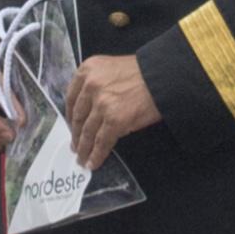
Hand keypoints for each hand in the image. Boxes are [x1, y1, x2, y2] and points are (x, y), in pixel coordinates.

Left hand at [61, 51, 160, 166]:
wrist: (165, 78)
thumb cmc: (144, 73)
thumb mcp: (112, 69)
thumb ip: (98, 84)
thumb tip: (90, 111)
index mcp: (87, 70)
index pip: (72, 97)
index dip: (69, 116)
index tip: (70, 126)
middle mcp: (90, 85)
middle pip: (78, 117)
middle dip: (75, 135)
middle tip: (75, 146)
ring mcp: (102, 104)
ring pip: (87, 132)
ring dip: (84, 148)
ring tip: (83, 158)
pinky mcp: (114, 120)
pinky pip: (101, 142)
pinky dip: (96, 155)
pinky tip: (93, 163)